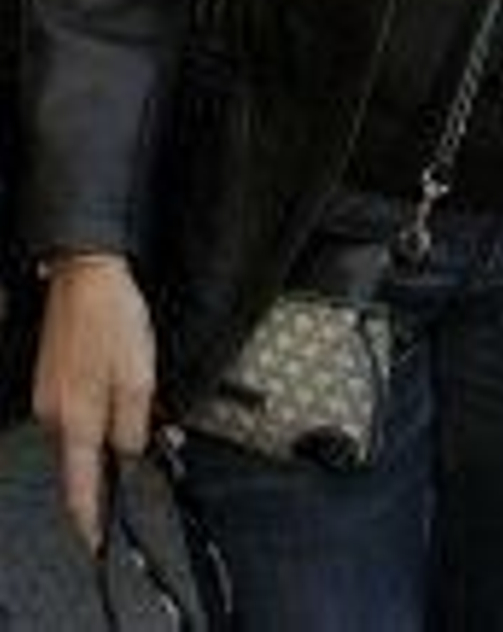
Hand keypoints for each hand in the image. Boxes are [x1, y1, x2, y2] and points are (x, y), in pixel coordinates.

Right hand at [33, 255, 155, 551]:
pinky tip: (120, 396)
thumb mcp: (137, 375)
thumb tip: (129, 453)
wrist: (87, 273)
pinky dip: (100, 413)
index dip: (90, 517)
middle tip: (137, 467)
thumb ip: (133, 423)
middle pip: (81, 459)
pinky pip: (79, 409)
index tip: (95, 541)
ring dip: (108, 437)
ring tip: (140, 422)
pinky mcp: (55, 376)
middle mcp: (55, 412)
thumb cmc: (112, 318)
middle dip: (109, 470)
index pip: (81, 485)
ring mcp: (51, 394)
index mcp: (75, 418)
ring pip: (82, 432)